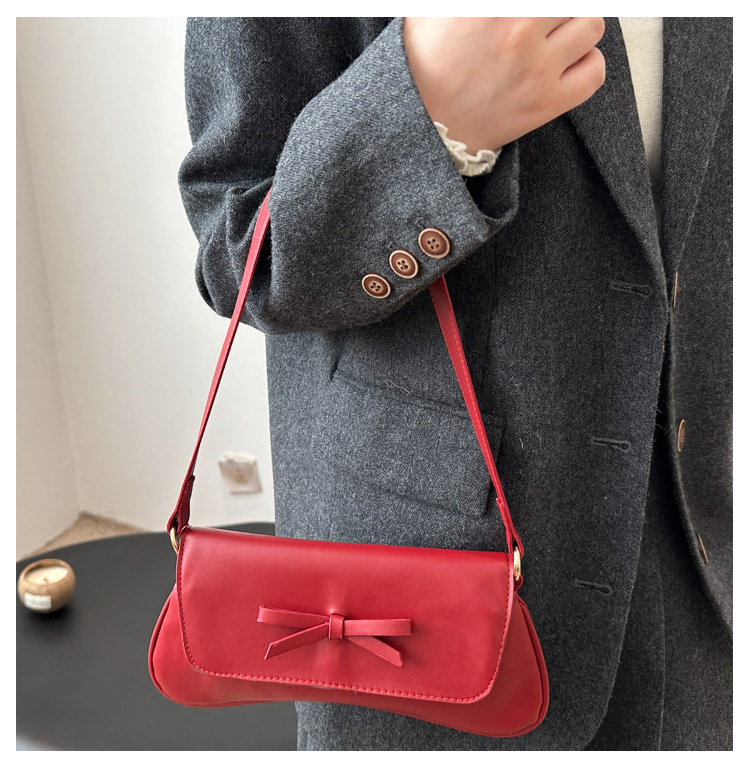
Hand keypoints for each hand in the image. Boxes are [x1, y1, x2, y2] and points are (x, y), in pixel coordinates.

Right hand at [403, 17, 605, 153]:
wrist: (420, 122)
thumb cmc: (423, 63)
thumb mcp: (440, 9)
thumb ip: (475, 3)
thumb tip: (502, 6)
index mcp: (496, 5)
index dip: (544, 5)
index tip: (537, 13)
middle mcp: (519, 30)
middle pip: (574, 0)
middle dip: (560, 8)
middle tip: (546, 20)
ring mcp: (536, 68)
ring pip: (591, 24)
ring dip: (577, 27)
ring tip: (556, 38)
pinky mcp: (545, 103)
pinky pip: (594, 72)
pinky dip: (586, 64)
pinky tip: (565, 65)